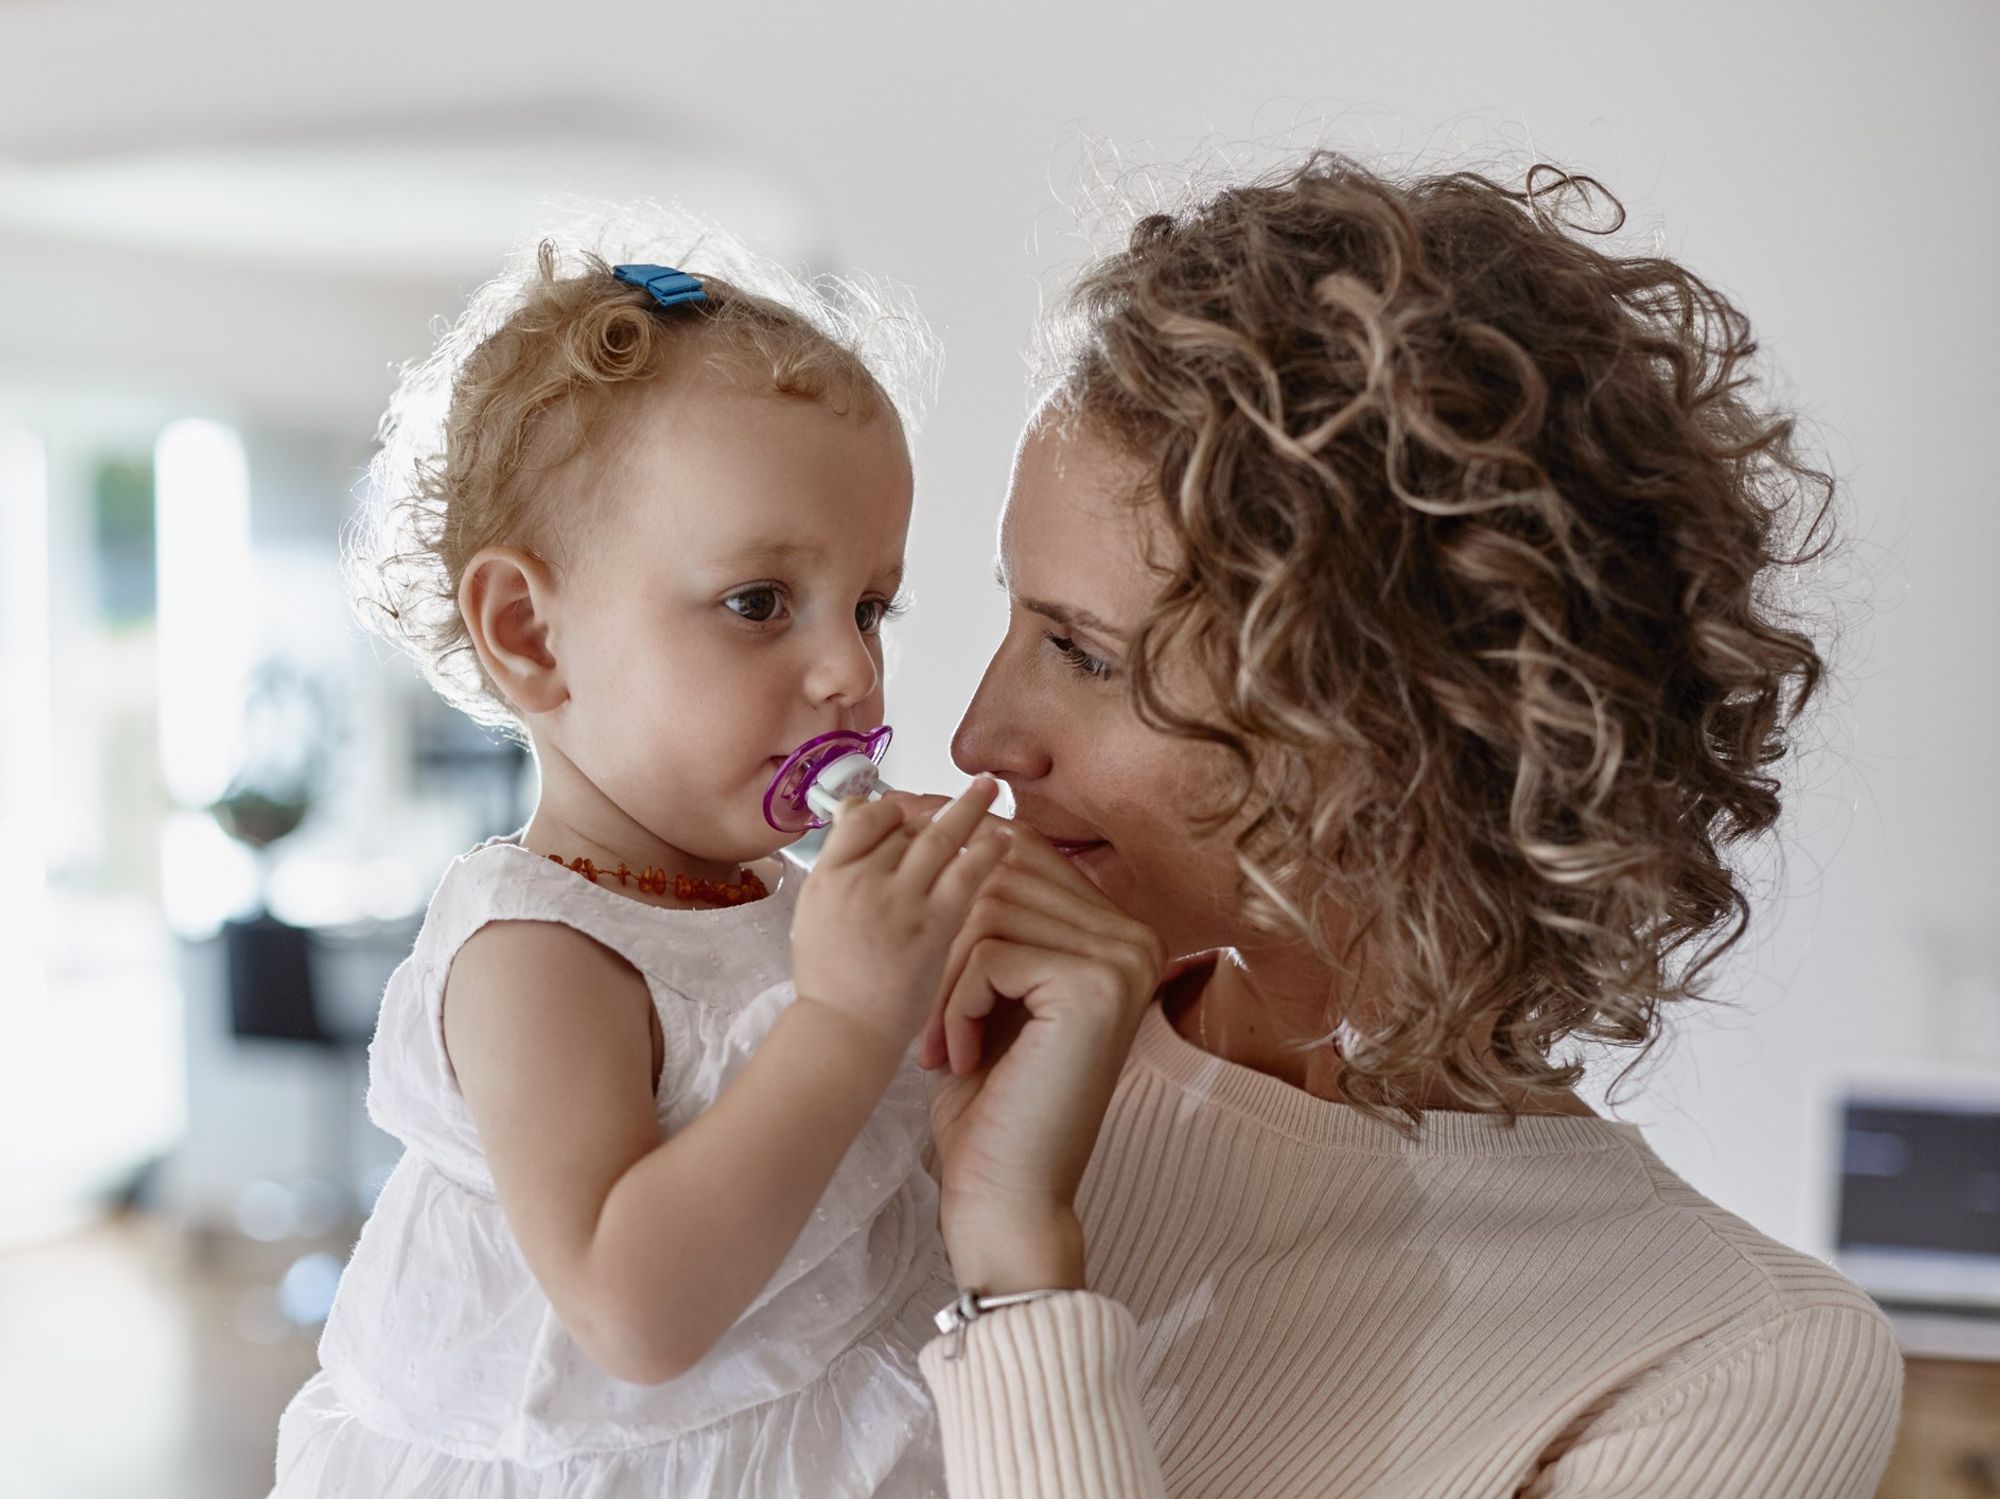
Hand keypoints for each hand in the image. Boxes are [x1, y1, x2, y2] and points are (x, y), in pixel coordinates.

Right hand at [790, 778, 1006, 1055]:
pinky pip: (965, 874)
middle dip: (935, 812)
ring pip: (937, 838)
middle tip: (963, 789)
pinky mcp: (933, 924)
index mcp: (827, 876)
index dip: (890, 810)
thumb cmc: (830, 983)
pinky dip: (986, 850)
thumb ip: (837, 869)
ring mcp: (898, 900)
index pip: (861, 818)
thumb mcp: (813, 916)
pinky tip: (1005, 838)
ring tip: (990, 788)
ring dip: (968, 807)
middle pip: (903, 828)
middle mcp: (861, 880)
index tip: (908, 811)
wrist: (843, 1031)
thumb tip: (854, 819)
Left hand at [915, 824, 1164, 1292]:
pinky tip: (957, 1059)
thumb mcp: (986, 988)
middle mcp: (1134, 938)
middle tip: (913, 1000)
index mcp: (1116, 932)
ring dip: (940, 978)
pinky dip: (954, 1005)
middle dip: (938, 927)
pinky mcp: (1096, 986)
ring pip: (989, 909)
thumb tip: (947, 813)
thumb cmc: (989, 1099)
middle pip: (1004, 872)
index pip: (1026, 850)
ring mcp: (1123, 960)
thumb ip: (988, 912)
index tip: (899, 832)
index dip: (954, 843)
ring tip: (935, 1043)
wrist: (1007, 1197)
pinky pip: (989, 952)